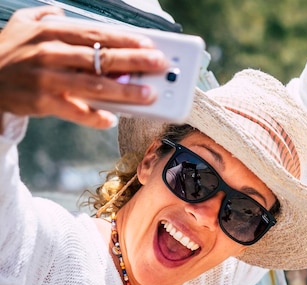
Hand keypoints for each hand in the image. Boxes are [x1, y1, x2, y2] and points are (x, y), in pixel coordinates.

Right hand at [0, 6, 168, 128]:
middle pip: (101, 58)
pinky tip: (111, 119)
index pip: (97, 35)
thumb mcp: (23, 25)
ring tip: (148, 95)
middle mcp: (50, 53)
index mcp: (51, 32)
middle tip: (159, 65)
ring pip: (94, 86)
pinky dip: (94, 116)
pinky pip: (74, 111)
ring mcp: (47, 78)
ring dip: (124, 91)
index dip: (126, 41)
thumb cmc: (9, 52)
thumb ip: (45, 16)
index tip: (149, 46)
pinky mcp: (41, 102)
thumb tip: (62, 10)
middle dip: (134, 62)